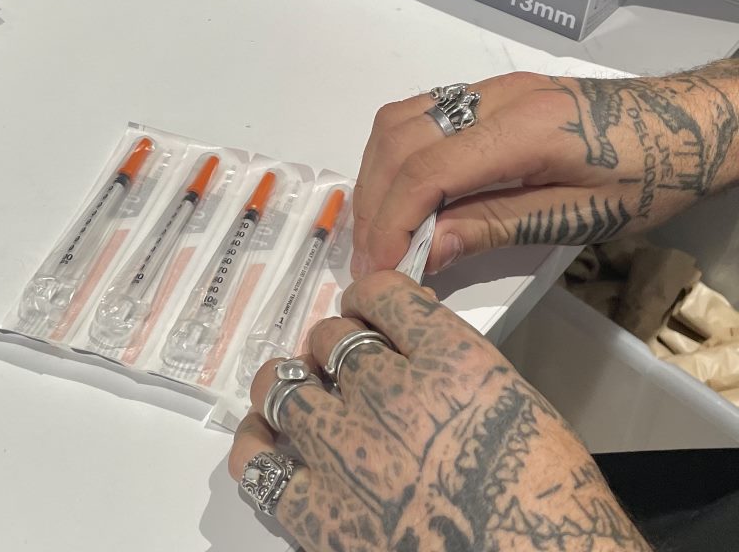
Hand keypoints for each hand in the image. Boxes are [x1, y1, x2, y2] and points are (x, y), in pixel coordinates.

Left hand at [229, 270, 650, 551]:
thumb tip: (416, 361)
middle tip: (339, 370)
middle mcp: (391, 393)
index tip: (365, 311)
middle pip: (329, 337)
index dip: (368, 299)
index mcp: (453, 363)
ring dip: (289, 386)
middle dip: (332, 348)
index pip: (384, 294)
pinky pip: (256, 460)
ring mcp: (346, 450)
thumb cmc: (548, 506)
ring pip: (281, 384)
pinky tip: (266, 445)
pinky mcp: (317, 509)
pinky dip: (255, 447)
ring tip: (296, 398)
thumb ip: (461, 375)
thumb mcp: (521, 411)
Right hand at [352, 65, 738, 275]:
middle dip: (373, 203)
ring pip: (399, 120)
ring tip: (381, 231)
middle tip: (371, 259)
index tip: (376, 270)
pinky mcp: (490, 93)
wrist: (695, 122)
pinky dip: (396, 157)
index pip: (427, 171)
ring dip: (376, 176)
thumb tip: (423, 250)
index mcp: (526, 129)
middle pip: (399, 139)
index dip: (390, 223)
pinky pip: (419, 115)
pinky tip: (405, 195)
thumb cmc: (653, 177)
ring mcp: (489, 88)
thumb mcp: (580, 217)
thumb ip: (495, 226)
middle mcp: (496, 97)